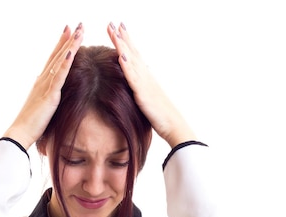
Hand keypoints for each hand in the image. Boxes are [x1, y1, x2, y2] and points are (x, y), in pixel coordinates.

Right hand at [4, 23, 84, 148]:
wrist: (20, 133)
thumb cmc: (31, 124)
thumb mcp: (42, 106)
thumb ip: (47, 96)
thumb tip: (51, 93)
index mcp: (42, 82)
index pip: (53, 59)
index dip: (61, 44)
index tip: (69, 31)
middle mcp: (42, 80)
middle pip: (57, 55)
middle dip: (68, 39)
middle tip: (78, 24)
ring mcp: (45, 86)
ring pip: (60, 61)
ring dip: (70, 45)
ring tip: (79, 31)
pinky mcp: (49, 95)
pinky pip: (59, 77)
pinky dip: (65, 64)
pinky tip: (71, 53)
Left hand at [107, 22, 196, 147]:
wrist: (173, 125)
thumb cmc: (160, 115)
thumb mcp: (148, 98)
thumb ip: (141, 88)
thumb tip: (135, 84)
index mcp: (146, 77)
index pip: (134, 55)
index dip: (127, 41)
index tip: (119, 28)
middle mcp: (145, 76)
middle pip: (132, 52)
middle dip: (122, 37)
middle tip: (112, 22)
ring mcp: (144, 83)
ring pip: (131, 60)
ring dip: (122, 45)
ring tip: (115, 31)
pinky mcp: (142, 94)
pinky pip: (133, 78)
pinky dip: (126, 66)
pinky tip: (121, 56)